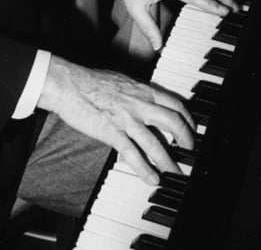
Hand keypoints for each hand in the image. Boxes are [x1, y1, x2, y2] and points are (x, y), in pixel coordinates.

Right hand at [39, 55, 194, 183]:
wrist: (68, 83)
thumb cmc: (90, 81)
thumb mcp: (121, 80)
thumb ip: (136, 93)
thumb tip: (146, 102)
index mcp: (142, 89)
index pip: (174, 103)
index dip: (188, 118)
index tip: (191, 128)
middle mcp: (139, 103)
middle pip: (173, 122)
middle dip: (186, 139)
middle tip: (189, 151)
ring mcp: (126, 119)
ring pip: (156, 143)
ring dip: (169, 162)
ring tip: (176, 174)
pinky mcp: (112, 132)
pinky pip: (134, 155)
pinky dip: (145, 169)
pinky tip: (152, 179)